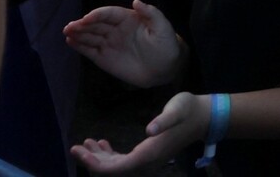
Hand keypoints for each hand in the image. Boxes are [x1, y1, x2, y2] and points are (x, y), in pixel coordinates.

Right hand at [62, 0, 185, 87]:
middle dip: (83, 24)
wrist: (166, 69)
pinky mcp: (104, 58)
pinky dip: (79, 46)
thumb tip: (136, 0)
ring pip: (90, 36)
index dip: (98, 15)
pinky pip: (89, 50)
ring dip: (78, 34)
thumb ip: (151, 14)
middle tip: (70, 26)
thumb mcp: (163, 28)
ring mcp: (109, 43)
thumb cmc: (166, 45)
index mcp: (128, 19)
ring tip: (66, 32)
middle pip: (96, 24)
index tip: (87, 18)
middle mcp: (115, 29)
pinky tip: (70, 42)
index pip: (109, 14)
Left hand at [71, 91, 209, 172]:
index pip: (116, 167)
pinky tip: (102, 143)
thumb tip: (150, 130)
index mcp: (149, 154)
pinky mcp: (147, 152)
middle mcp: (146, 160)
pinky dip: (109, 153)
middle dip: (92, 160)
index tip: (80, 151)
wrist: (204, 116)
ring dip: (99, 157)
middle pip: (113, 169)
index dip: (95, 163)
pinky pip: (123, 160)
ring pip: (116, 165)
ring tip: (85, 142)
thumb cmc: (189, 110)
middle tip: (75, 146)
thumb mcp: (177, 109)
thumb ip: (164, 120)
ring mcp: (146, 158)